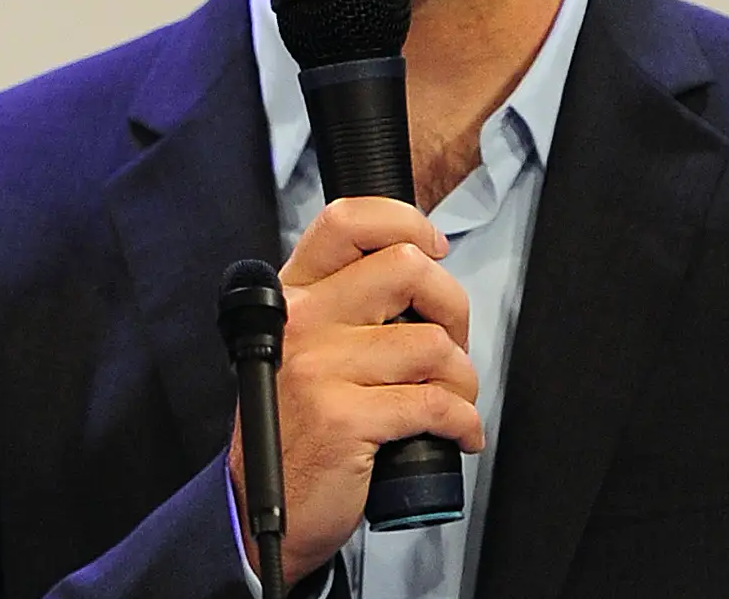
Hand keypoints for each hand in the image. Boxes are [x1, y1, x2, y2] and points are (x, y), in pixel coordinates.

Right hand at [228, 197, 482, 580]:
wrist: (265, 508)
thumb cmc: (298, 427)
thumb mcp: (307, 348)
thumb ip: (348, 307)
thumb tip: (425, 278)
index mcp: (295, 296)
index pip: (346, 220)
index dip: (404, 221)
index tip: (434, 248)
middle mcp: (303, 322)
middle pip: (407, 269)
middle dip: (452, 308)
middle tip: (447, 344)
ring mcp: (320, 368)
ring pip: (432, 343)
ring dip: (462, 379)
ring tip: (450, 401)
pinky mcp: (344, 418)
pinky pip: (435, 403)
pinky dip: (464, 422)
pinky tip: (457, 434)